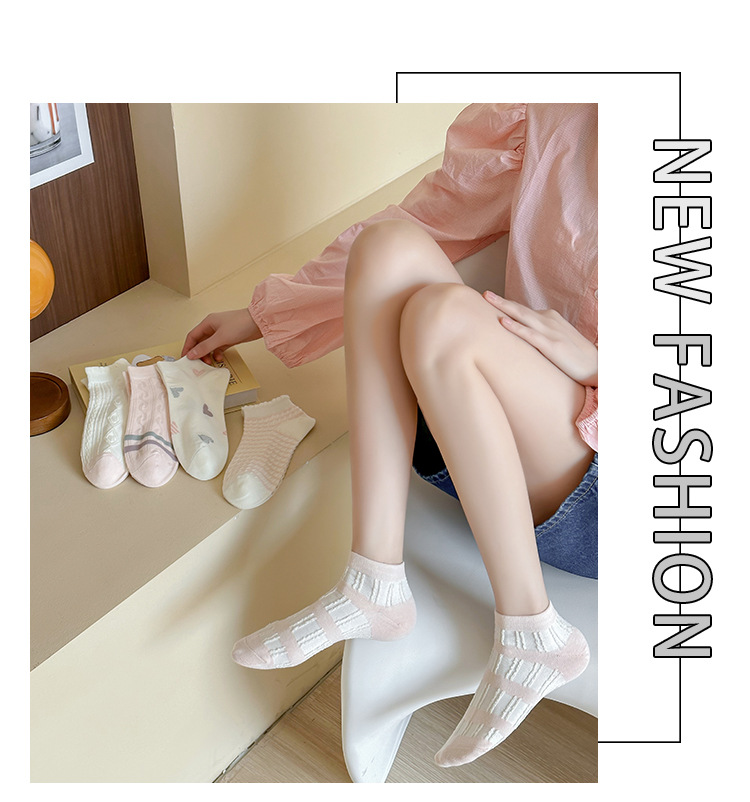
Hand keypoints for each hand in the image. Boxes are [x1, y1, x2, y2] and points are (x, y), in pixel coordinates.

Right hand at [182, 308, 261, 363]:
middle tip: (199, 363)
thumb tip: (191, 354)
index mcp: (208, 323)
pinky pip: (219, 347)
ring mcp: (221, 333)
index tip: (185, 358)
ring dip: (208, 354)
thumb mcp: (220, 337)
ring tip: (209, 363)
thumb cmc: (240, 324)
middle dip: (198, 353)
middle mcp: (213, 327)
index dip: (187, 347)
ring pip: (210, 346)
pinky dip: (217, 354)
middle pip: (200, 342)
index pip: (192, 336)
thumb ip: (205, 347)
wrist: (259, 323)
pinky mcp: (229, 338)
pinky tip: (219, 359)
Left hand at [483, 291, 597, 385]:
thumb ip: (540, 335)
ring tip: (488, 300)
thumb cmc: (575, 356)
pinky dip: (516, 327)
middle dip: (501, 301)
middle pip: (520, 309)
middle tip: (484, 294)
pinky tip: (503, 322)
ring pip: (523, 316)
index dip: (506, 305)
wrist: (597, 366)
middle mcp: (549, 320)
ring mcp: (550, 332)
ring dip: (504, 307)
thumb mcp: (556, 340)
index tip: (490, 299)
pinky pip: (530, 335)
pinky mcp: (552, 345)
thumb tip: (522, 338)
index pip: (523, 310)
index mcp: (549, 318)